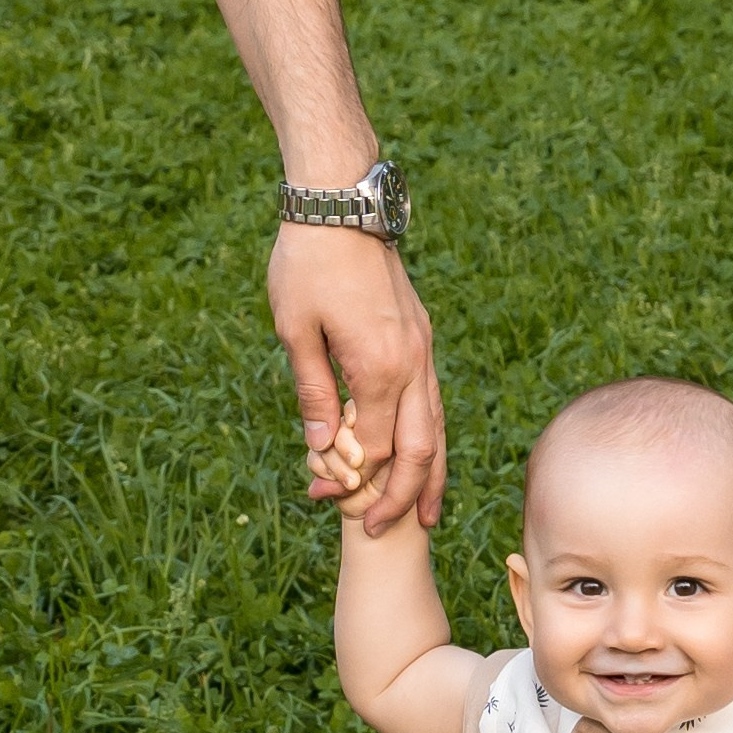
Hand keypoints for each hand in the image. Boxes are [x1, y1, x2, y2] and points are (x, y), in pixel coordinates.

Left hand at [269, 224, 444, 534]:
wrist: (343, 202)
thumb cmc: (308, 263)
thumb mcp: (295, 330)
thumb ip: (314, 393)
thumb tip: (324, 450)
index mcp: (379, 367)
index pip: (374, 449)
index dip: (348, 480)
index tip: (318, 498)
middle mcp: (412, 364)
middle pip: (420, 451)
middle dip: (402, 497)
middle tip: (380, 530)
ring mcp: (423, 351)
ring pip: (438, 429)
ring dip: (432, 476)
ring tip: (425, 516)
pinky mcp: (421, 339)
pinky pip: (433, 402)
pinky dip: (431, 439)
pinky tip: (424, 458)